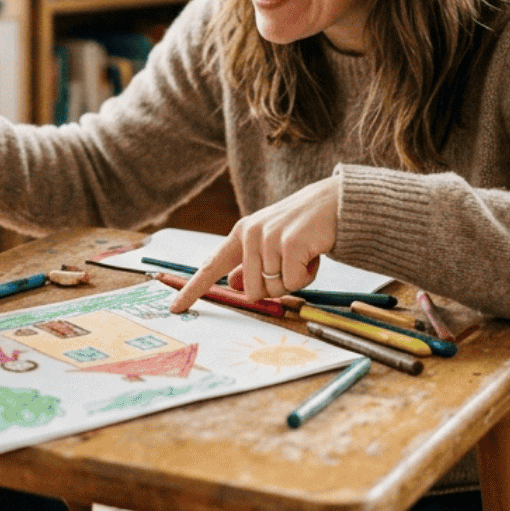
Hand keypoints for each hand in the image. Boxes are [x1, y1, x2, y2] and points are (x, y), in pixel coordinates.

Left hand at [170, 175, 340, 312]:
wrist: (333, 202)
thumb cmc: (302, 226)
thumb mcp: (270, 242)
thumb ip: (249, 263)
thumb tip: (231, 284)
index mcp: (241, 233)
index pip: (211, 266)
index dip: (192, 289)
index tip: (175, 308)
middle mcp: (250, 234)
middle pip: (250, 291)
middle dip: (275, 287)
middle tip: (291, 265)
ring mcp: (268, 238)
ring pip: (274, 289)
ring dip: (294, 280)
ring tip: (304, 255)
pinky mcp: (289, 244)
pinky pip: (292, 283)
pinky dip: (307, 277)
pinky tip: (313, 255)